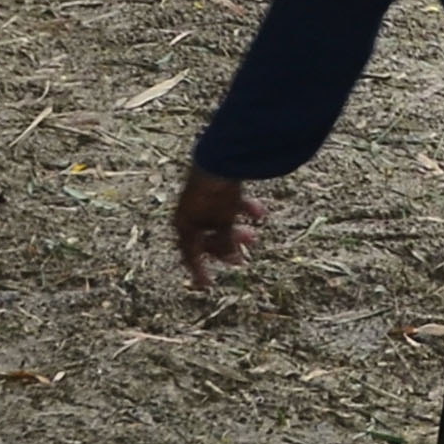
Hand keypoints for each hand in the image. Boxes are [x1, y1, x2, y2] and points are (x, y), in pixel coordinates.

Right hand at [171, 167, 266, 288]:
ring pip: (220, 222)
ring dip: (236, 231)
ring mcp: (204, 200)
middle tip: (242, 260)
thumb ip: (227, 242)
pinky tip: (260, 213)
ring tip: (254, 237)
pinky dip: (244, 211)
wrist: (219, 157)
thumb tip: (233, 260)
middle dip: (225, 249)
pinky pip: (230, 205)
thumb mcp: (223, 222)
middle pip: (207, 239)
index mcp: (183, 224)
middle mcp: (190, 213)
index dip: (198, 271)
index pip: (190, 254)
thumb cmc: (216, 194)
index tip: (207, 286)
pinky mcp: (218, 187)